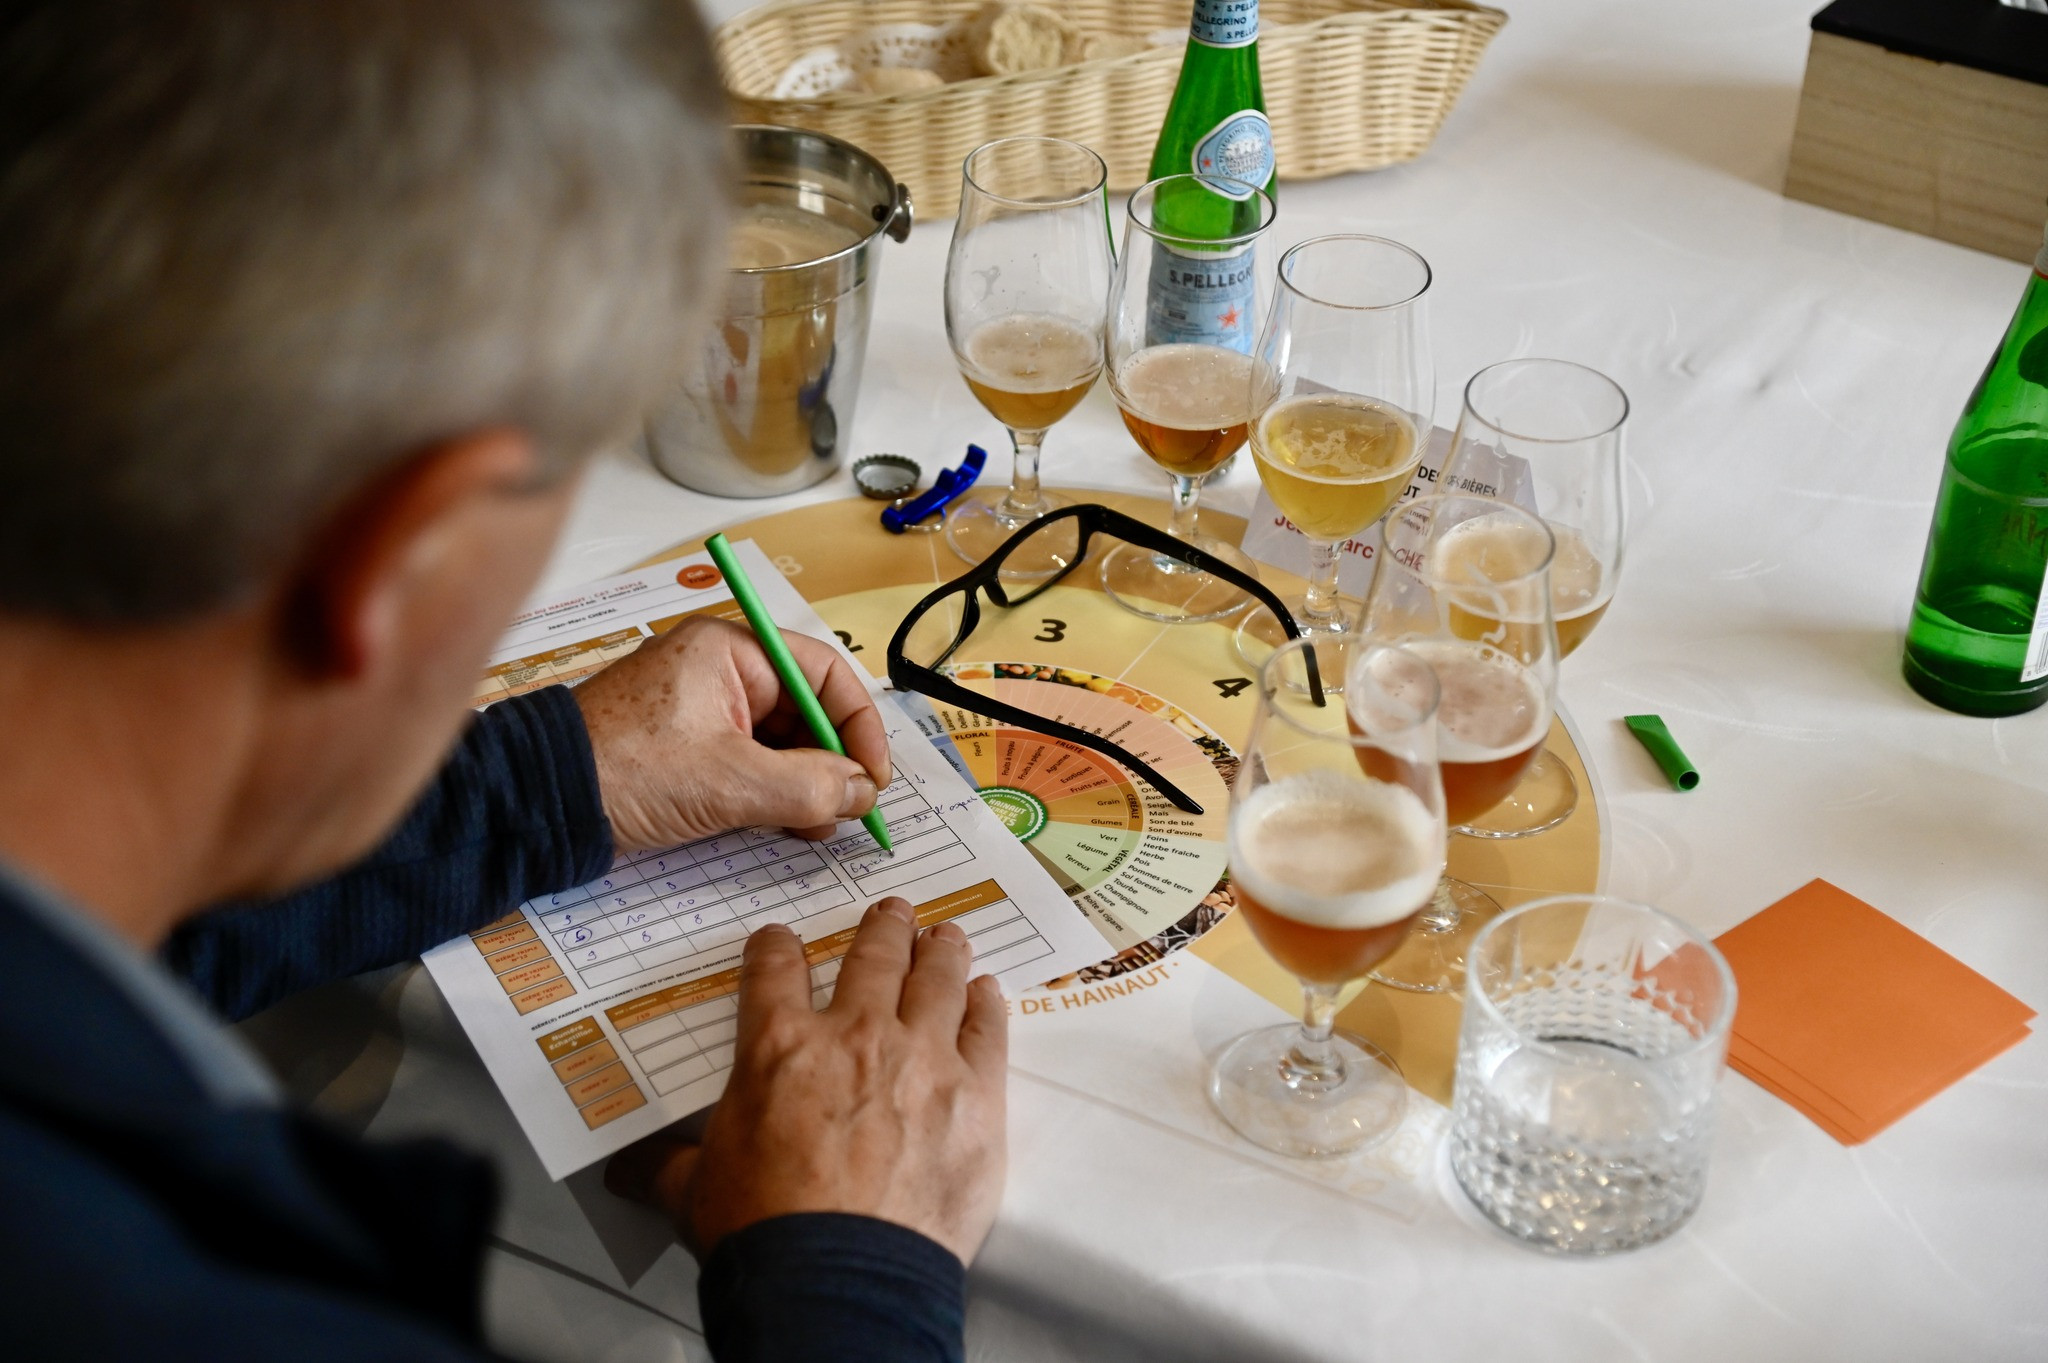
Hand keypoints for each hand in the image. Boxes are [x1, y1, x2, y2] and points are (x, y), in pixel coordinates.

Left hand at [573, 616, 889, 849]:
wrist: (540, 805)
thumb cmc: (618, 770)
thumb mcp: (730, 782)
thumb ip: (808, 787)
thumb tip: (860, 791)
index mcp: (729, 651)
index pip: (823, 673)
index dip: (858, 725)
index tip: (873, 774)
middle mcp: (720, 672)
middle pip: (806, 710)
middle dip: (834, 761)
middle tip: (851, 807)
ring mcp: (704, 712)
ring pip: (782, 742)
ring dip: (809, 784)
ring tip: (822, 824)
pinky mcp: (690, 750)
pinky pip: (753, 764)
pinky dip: (778, 794)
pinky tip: (795, 825)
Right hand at [606, 899, 1007, 1264]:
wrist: (837, 1281)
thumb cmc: (767, 1235)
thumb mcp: (694, 1190)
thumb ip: (665, 1164)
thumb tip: (626, 1168)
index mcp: (779, 1048)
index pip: (774, 969)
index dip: (776, 947)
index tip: (782, 942)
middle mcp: (855, 1036)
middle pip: (874, 956)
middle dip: (883, 928)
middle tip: (893, 913)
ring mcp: (922, 1059)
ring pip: (938, 979)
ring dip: (941, 953)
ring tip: (946, 938)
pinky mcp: (975, 1096)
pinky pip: (987, 1031)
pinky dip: (988, 1005)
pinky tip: (988, 994)